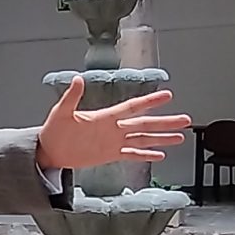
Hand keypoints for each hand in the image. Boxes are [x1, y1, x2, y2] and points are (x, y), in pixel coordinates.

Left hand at [35, 78, 191, 169]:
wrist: (49, 151)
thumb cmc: (53, 130)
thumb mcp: (61, 113)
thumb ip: (71, 97)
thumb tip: (77, 79)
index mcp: (105, 117)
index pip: (133, 108)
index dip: (151, 102)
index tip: (168, 96)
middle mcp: (114, 128)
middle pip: (145, 124)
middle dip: (166, 122)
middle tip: (185, 120)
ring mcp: (114, 142)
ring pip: (143, 139)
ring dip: (162, 138)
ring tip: (180, 137)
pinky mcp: (110, 154)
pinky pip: (132, 154)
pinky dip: (146, 154)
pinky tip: (160, 155)